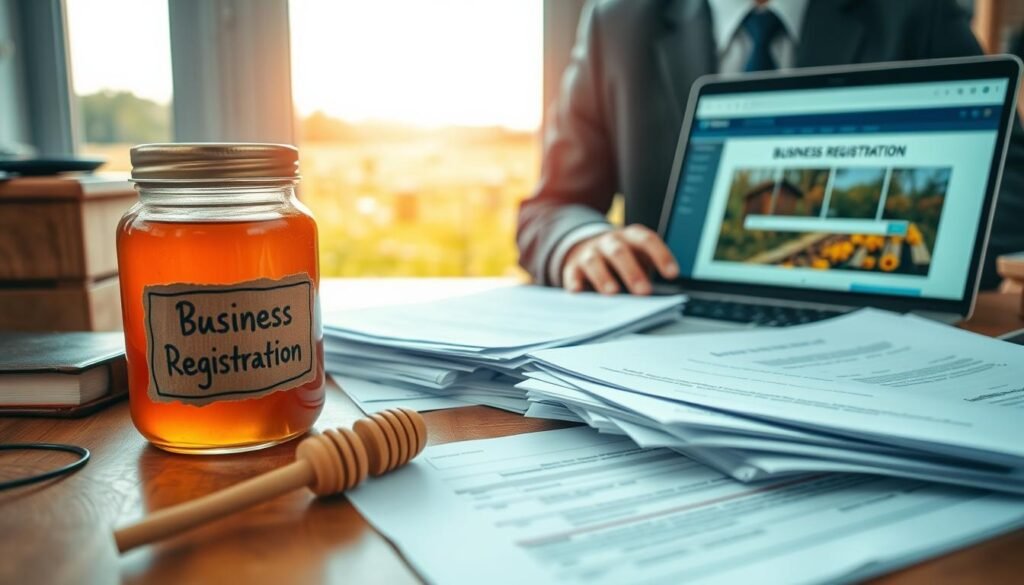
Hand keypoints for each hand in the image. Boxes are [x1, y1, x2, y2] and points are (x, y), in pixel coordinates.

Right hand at [562, 224, 679, 294]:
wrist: (586, 248)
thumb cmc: (620, 259)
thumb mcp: (637, 258)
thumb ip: (647, 271)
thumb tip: (663, 297)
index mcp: (630, 237)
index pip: (647, 240)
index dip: (661, 255)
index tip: (672, 274)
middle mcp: (609, 242)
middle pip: (620, 252)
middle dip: (632, 272)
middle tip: (644, 291)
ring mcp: (589, 253)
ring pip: (594, 262)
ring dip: (604, 277)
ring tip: (613, 293)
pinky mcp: (572, 267)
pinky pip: (572, 273)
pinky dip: (575, 282)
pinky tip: (579, 292)